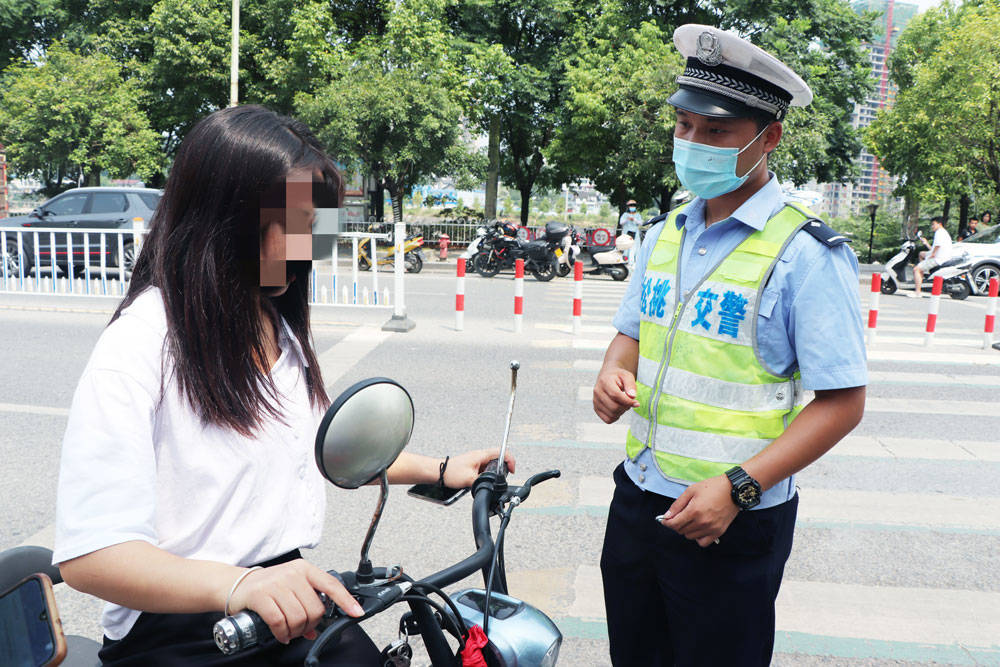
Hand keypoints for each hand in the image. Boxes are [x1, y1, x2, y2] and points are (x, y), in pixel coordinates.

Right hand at [226, 559, 362, 643]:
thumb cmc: (268, 587)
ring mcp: (276, 583)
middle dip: (310, 624)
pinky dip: (282, 633)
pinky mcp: (261, 595)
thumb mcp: (291, 589)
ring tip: (290, 631)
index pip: (331, 585)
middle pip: (315, 608)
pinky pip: (279, 622)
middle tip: (301, 628)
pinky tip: (281, 634)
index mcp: (304, 569)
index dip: (346, 600)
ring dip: (295, 631)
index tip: (356, 613)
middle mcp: (292, 574)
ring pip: (298, 617)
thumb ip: (306, 604)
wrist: (237, 584)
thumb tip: (316, 629)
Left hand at [443, 448, 516, 487]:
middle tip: (504, 476)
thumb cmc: (451, 472)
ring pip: (491, 464)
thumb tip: (490, 486)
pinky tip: (482, 481)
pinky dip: (486, 475)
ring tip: (492, 480)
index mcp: (481, 455)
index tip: (511, 470)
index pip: (502, 452)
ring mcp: (476, 460)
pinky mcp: (472, 465)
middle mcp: (480, 456)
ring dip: (493, 472)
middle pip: (498, 458)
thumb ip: (482, 482)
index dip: (510, 460)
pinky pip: (484, 469)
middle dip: (503, 467)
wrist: (438, 472)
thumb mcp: (469, 479)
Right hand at [593, 368, 639, 423]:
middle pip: (614, 407)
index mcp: (604, 381)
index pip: (615, 395)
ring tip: (623, 404)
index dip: (627, 401)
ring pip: (611, 415)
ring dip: (621, 412)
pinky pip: (608, 419)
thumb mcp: (627, 376)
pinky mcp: (596, 409)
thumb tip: (632, 396)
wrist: (608, 377)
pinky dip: (616, 417)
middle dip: (626, 407)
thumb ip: (631, 385)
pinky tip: (618, 409)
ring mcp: (595, 401)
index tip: (636, 403)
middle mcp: (597, 392)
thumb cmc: (618, 377)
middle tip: (630, 402)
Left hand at [658, 475, 738, 547]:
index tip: (665, 520)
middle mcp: (702, 522)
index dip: (666, 522)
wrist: (734, 490)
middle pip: (681, 531)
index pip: (674, 524)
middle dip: (677, 524)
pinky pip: (703, 542)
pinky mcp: (719, 532)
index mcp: (694, 511)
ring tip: (691, 519)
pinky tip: (698, 528)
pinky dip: (698, 537)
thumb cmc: (712, 487)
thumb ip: (677, 505)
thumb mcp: (691, 490)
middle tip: (679, 516)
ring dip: (687, 530)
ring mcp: (711, 528)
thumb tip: (667, 516)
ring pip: (690, 536)